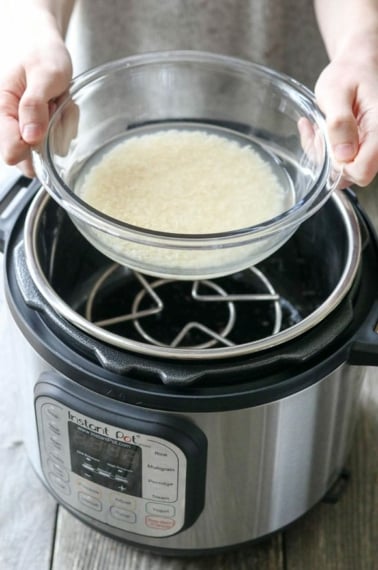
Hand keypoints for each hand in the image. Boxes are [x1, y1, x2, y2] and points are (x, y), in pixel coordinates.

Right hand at [0, 24, 71, 176]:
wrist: (39, 38)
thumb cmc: (38, 50)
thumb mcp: (43, 74)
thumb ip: (34, 106)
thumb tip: (30, 138)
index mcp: (0, 111)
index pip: (12, 153)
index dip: (35, 146)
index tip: (46, 120)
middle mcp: (7, 125)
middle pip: (32, 158)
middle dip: (52, 136)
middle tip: (55, 104)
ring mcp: (22, 129)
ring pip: (47, 151)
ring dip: (61, 127)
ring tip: (58, 100)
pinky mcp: (34, 130)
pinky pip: (55, 141)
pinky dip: (64, 124)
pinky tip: (60, 104)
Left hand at [314, 34, 377, 187]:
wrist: (356, 65)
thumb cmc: (348, 73)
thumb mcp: (336, 92)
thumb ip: (340, 123)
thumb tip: (343, 154)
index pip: (362, 171)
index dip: (339, 166)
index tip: (327, 144)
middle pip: (351, 175)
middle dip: (327, 158)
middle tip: (317, 131)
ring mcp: (370, 148)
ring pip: (343, 171)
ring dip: (323, 154)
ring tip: (317, 128)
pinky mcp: (360, 149)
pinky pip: (339, 163)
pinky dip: (324, 150)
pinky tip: (318, 130)